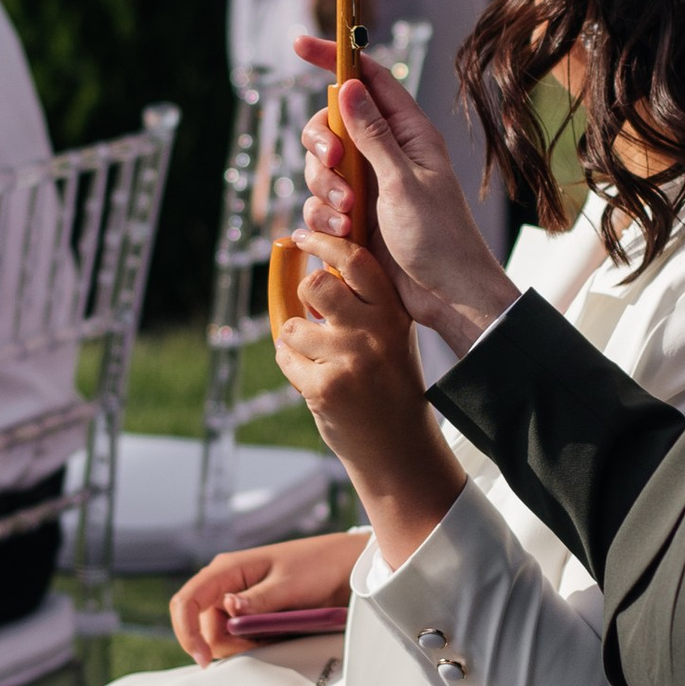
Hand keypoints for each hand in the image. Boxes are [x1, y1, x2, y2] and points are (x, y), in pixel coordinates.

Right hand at [170, 527, 366, 664]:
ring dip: (241, 644)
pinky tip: (273, 635)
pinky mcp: (251, 613)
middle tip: (258, 642)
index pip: (187, 601)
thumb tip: (229, 608)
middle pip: (202, 626)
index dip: (188, 633)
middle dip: (223, 643)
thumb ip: (259, 599)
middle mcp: (226, 583)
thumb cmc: (317, 565)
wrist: (344, 566)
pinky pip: (238, 636)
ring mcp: (237, 599)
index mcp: (227, 569)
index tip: (203, 658)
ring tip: (274, 633)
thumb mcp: (289, 585)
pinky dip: (251, 643)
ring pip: (220, 635)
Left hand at [272, 227, 462, 550]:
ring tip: (316, 359)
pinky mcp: (326, 388)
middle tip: (313, 314)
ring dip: (295, 341)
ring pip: (293, 326)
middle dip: (305, 298)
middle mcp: (373, 332)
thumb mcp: (391, 338)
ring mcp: (349, 360)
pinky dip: (292, 367)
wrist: (398, 447)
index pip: (355, 260)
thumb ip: (364, 306)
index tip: (302, 238)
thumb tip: (317, 268)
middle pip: (316, 285)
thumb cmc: (389, 387)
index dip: (324, 243)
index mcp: (392, 313)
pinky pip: (286, 358)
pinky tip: (313, 380)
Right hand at [293, 40, 519, 353]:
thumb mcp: (402, 181)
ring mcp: (369, 184)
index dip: (334, 58)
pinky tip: (344, 236)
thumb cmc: (439, 238)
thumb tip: (348, 86)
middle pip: (332, 123)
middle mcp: (386, 152)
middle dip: (322, 146)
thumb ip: (372, 135)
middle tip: (336, 169)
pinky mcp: (355, 215)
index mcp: (409, 133)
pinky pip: (321, 203)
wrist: (445, 295)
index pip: (368, 79)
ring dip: (325, 190)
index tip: (298, 44)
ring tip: (350, 218)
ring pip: (320, 166)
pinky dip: (324, 217)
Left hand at [304, 0, 375, 36]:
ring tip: (360, 40)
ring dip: (355, 31)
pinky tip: (374, 25)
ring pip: (351, 16)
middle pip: (331, 18)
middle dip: (337, 32)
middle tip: (343, 44)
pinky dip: (371, 18)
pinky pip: (369, 7)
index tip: (324, 34)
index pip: (315, 12)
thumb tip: (320, 1)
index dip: (320, 24)